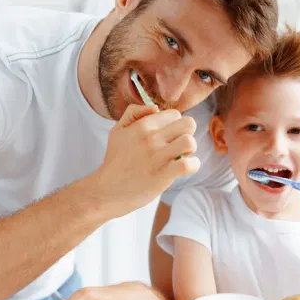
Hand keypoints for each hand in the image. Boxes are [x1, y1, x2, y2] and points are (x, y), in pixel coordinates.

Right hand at [88, 104, 199, 218]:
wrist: (107, 191)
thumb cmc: (115, 161)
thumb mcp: (117, 131)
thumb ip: (134, 113)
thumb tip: (155, 108)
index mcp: (142, 125)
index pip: (174, 114)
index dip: (175, 124)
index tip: (168, 136)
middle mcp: (150, 138)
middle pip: (188, 124)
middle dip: (187, 133)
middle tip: (178, 144)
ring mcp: (157, 156)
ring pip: (190, 142)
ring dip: (190, 150)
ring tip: (181, 156)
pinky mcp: (163, 175)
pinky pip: (188, 164)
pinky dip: (193, 165)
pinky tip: (184, 168)